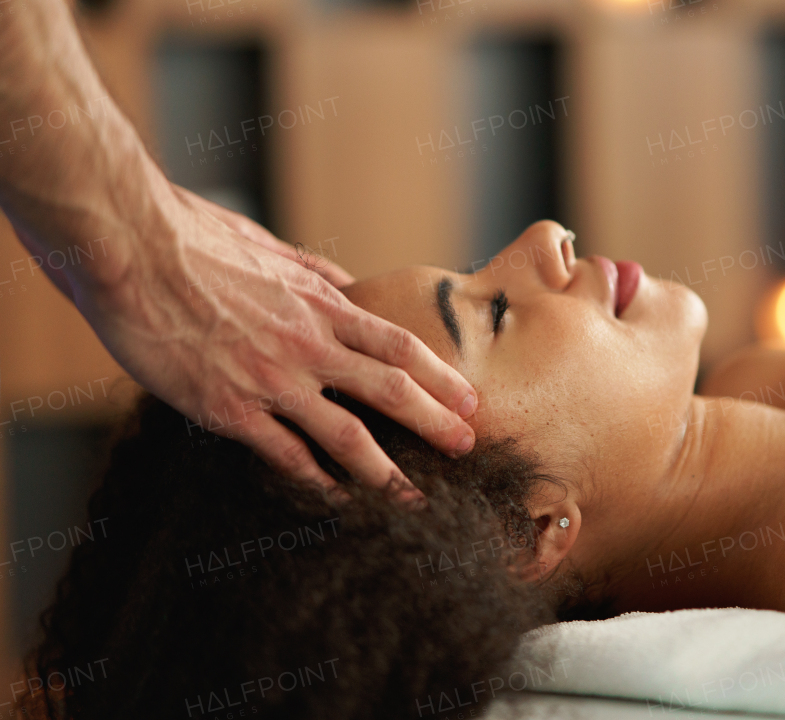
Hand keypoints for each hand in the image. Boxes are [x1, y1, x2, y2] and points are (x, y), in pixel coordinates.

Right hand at [75, 184, 476, 500]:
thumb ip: (313, 273)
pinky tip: (335, 497)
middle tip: (468, 447)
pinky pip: (284, 453)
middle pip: (390, 390)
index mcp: (320, 304)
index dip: (440, 376)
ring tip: (414, 498)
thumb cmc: (195, 239)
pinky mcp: (227, 407)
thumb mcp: (271, 249)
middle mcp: (307, 344)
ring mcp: (270, 379)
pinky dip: (315, 479)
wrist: (130, 248)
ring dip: (386, 471)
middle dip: (436, 422)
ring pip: (347, 434)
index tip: (469, 399)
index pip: (399, 345)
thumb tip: (346, 284)